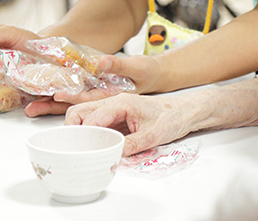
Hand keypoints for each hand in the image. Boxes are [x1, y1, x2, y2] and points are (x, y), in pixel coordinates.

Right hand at [65, 93, 194, 155]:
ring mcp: (113, 108)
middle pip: (80, 111)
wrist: (184, 111)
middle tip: (75, 148)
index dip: (85, 135)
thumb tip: (114, 155)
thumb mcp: (153, 134)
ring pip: (85, 115)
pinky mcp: (116, 116)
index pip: (92, 117)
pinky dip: (89, 132)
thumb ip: (132, 145)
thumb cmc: (171, 117)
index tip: (84, 150)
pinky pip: (96, 122)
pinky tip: (94, 145)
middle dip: (72, 129)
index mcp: (121, 102)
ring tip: (83, 148)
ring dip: (80, 130)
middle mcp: (113, 102)